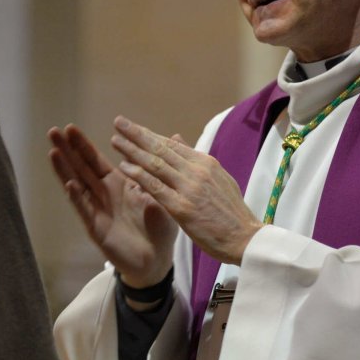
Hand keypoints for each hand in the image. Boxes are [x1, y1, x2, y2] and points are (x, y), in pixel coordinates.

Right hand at [48, 124, 176, 287]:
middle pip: (81, 169)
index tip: (70, 128)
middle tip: (54, 131)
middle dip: (68, 151)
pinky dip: (78, 198)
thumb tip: (174, 136)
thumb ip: (161, 165)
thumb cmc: (159, 227)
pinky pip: (86, 211)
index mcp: (118, 183)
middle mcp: (103, 194)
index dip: (83, 145)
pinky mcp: (97, 228)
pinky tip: (70, 185)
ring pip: (78, 186)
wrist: (157, 260)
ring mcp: (97, 211)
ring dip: (65, 170)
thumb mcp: (163, 193)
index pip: (95, 160)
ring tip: (54, 151)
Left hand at [110, 116, 260, 265]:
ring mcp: (189, 188)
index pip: (171, 145)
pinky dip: (138, 175)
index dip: (150, 135)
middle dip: (137, 134)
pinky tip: (123, 166)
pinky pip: (155, 187)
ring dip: (132, 151)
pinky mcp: (182, 207)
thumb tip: (178, 139)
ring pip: (155, 164)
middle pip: (161, 148)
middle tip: (119, 122)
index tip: (133, 127)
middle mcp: (196, 171)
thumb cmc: (230, 212)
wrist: (244, 238)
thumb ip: (196, 161)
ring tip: (115, 140)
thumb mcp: (217, 179)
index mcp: (205, 163)